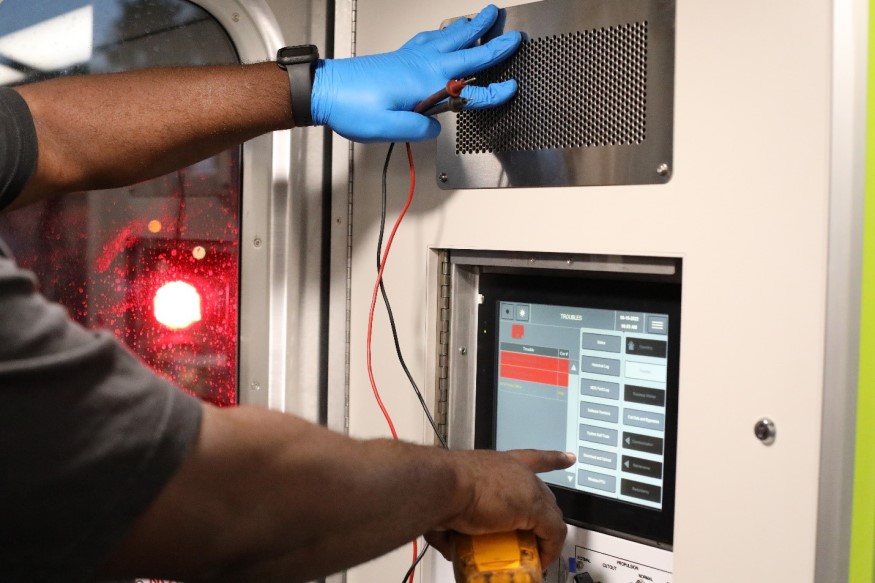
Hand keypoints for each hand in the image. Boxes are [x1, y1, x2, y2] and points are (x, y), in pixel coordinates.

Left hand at [311, 4, 521, 142]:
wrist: (326, 90)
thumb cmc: (352, 108)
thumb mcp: (387, 128)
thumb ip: (417, 128)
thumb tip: (434, 128)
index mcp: (426, 84)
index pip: (471, 90)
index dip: (494, 91)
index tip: (511, 88)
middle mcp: (422, 65)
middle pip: (466, 51)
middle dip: (492, 43)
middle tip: (513, 34)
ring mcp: (412, 57)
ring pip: (450, 37)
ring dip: (471, 27)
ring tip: (485, 16)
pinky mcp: (401, 56)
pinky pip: (430, 38)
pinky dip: (445, 31)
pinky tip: (447, 29)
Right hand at [426, 449, 574, 567]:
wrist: (444, 484)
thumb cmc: (440, 486)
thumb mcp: (451, 501)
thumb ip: (452, 523)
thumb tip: (451, 544)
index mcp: (499, 464)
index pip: (533, 458)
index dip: (553, 458)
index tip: (568, 458)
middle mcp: (517, 471)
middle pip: (544, 494)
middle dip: (542, 516)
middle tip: (533, 537)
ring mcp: (528, 487)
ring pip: (550, 515)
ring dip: (545, 537)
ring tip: (535, 554)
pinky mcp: (534, 507)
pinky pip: (552, 532)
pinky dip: (550, 549)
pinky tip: (542, 560)